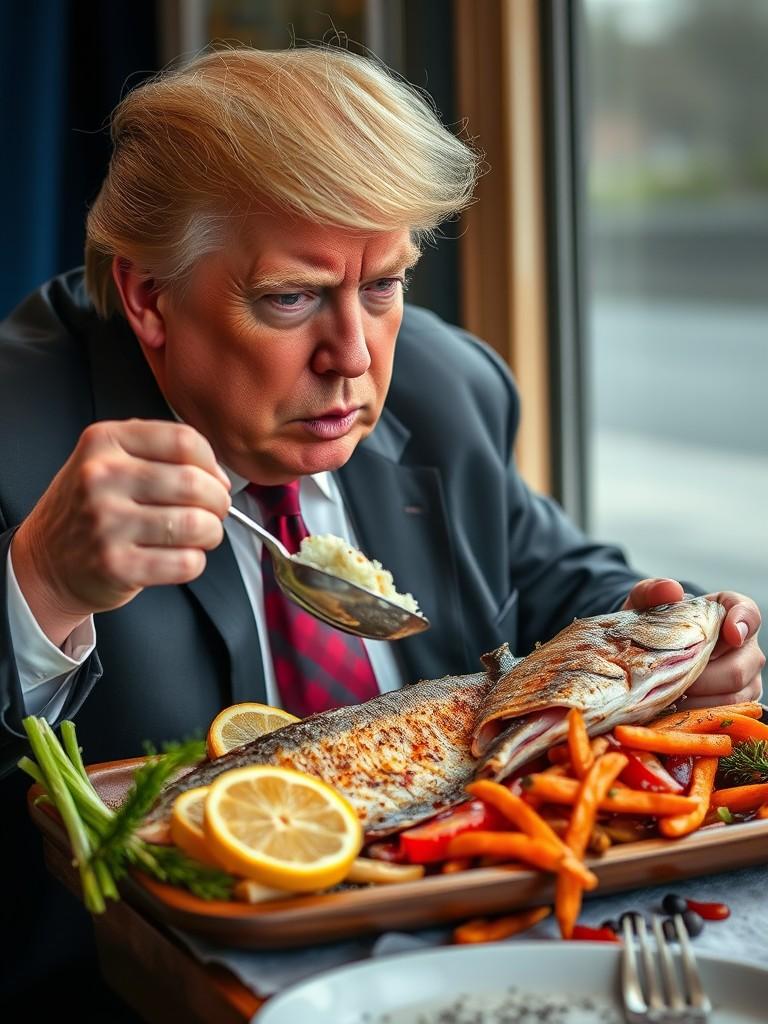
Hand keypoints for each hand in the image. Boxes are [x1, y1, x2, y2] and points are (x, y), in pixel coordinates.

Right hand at [11, 419, 230, 644]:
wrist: (44, 561)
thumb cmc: (88, 509)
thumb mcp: (107, 459)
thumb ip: (160, 453)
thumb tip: (219, 477)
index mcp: (104, 441)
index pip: (184, 440)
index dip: (211, 463)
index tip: (213, 479)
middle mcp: (101, 477)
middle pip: (194, 483)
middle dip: (217, 502)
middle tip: (212, 512)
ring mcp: (106, 522)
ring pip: (195, 524)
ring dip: (210, 533)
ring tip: (199, 535)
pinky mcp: (115, 565)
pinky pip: (185, 562)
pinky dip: (194, 562)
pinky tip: (179, 557)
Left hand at [622, 578, 763, 707]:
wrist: (649, 651)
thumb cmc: (655, 624)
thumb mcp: (645, 604)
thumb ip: (652, 591)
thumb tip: (671, 589)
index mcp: (730, 612)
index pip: (748, 613)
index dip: (742, 623)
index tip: (730, 633)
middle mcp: (746, 645)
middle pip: (738, 667)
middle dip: (702, 678)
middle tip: (671, 678)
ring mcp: (747, 676)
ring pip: (733, 695)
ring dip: (699, 699)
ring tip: (671, 694)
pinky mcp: (739, 700)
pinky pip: (726, 713)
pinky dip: (700, 713)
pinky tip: (677, 707)